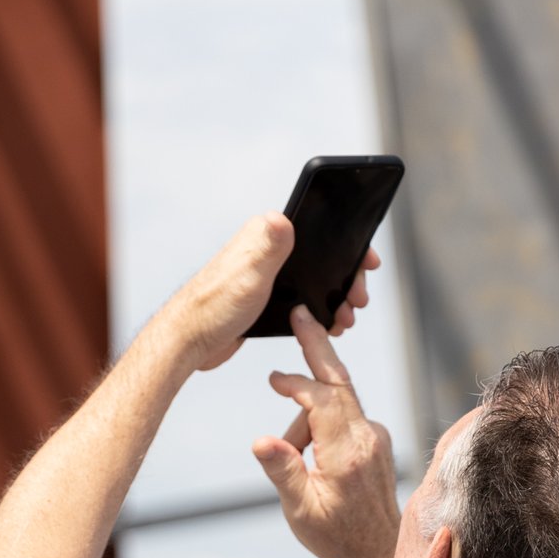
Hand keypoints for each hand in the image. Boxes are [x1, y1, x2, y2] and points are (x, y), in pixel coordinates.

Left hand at [155, 214, 378, 373]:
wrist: (190, 340)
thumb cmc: (215, 306)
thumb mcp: (249, 275)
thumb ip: (268, 246)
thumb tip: (284, 217)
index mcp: (265, 234)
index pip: (318, 227)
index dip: (349, 242)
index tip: (368, 261)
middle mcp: (267, 247)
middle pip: (321, 254)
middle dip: (346, 276)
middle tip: (358, 299)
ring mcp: (266, 271)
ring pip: (313, 277)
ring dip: (335, 296)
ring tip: (346, 318)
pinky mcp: (264, 294)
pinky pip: (300, 295)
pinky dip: (318, 308)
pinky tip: (328, 324)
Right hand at [253, 309, 399, 557]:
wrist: (377, 551)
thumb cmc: (334, 535)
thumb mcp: (300, 509)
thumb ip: (281, 470)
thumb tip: (260, 440)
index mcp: (346, 455)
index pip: (322, 400)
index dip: (296, 383)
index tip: (273, 379)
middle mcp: (367, 439)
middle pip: (340, 380)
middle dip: (317, 346)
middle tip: (301, 314)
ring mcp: (376, 436)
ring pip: (337, 402)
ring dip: (309, 415)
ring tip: (298, 464)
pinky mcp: (376, 438)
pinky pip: (344, 416)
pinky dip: (323, 423)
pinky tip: (313, 457)